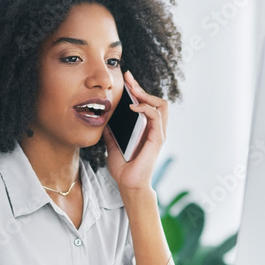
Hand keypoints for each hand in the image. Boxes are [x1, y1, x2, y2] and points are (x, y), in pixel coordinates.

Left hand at [103, 70, 167, 192]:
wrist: (128, 185)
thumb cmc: (124, 169)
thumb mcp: (112, 145)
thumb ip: (111, 132)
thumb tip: (102, 120)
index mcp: (146, 129)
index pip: (148, 104)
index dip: (138, 90)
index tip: (126, 80)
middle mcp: (155, 130)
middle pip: (156, 100)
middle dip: (142, 87)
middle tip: (128, 78)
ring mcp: (158, 134)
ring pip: (161, 105)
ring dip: (146, 95)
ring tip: (132, 91)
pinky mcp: (157, 139)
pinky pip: (156, 117)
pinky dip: (145, 108)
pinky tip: (133, 106)